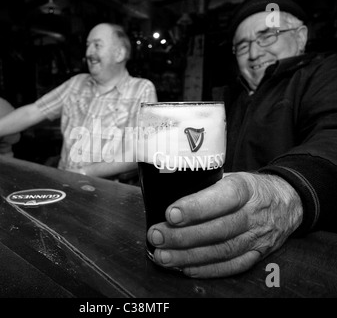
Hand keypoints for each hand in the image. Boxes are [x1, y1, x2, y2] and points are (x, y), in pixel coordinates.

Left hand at [147, 172, 302, 277]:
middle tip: (157, 236)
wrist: (288, 201)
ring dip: (189, 256)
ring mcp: (257, 237)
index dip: (196, 208)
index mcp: (246, 188)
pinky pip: (232, 266)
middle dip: (183, 236)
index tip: (171, 214)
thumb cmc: (250, 188)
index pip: (223, 198)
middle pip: (218, 229)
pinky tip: (185, 268)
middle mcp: (253, 214)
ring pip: (222, 251)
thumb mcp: (232, 176)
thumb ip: (206, 185)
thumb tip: (167, 194)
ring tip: (163, 256)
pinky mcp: (258, 254)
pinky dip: (207, 269)